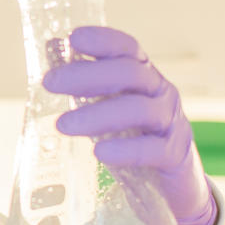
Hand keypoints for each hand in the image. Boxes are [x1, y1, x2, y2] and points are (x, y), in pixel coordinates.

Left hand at [42, 27, 217, 224]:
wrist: (171, 186)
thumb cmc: (132, 138)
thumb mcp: (106, 108)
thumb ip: (83, 84)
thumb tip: (50, 49)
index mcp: (143, 77)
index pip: (128, 49)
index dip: (104, 40)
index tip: (73, 38)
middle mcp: (160, 93)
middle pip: (130, 73)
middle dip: (88, 75)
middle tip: (49, 82)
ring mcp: (171, 123)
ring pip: (139, 109)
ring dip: (98, 114)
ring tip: (63, 125)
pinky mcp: (175, 156)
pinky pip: (153, 149)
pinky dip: (126, 149)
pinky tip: (100, 152)